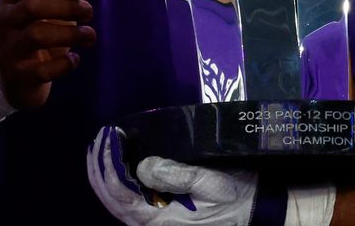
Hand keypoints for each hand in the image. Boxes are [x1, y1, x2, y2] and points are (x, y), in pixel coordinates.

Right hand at [0, 0, 99, 110]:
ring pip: (37, 35)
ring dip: (72, 33)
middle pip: (33, 6)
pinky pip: (41, 70)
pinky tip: (74, 59)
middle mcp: (3, 22)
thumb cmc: (37, 31)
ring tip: (90, 35)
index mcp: (10, 0)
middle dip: (68, 7)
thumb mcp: (52, 7)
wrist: (14, 77)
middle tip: (90, 12)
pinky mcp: (17, 77)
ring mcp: (8, 51)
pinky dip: (64, 64)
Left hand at [86, 127, 257, 225]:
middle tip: (98, 137)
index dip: (109, 164)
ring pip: (116, 200)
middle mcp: (149, 225)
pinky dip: (117, 180)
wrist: (257, 213)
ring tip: (100, 146)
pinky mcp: (159, 215)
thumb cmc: (237, 198)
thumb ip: (176, 175)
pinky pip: (128, 200)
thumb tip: (142, 165)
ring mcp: (152, 222)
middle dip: (100, 167)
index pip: (119, 192)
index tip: (108, 137)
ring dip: (105, 173)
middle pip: (111, 198)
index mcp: (158, 220)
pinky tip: (117, 162)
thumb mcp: (211, 184)